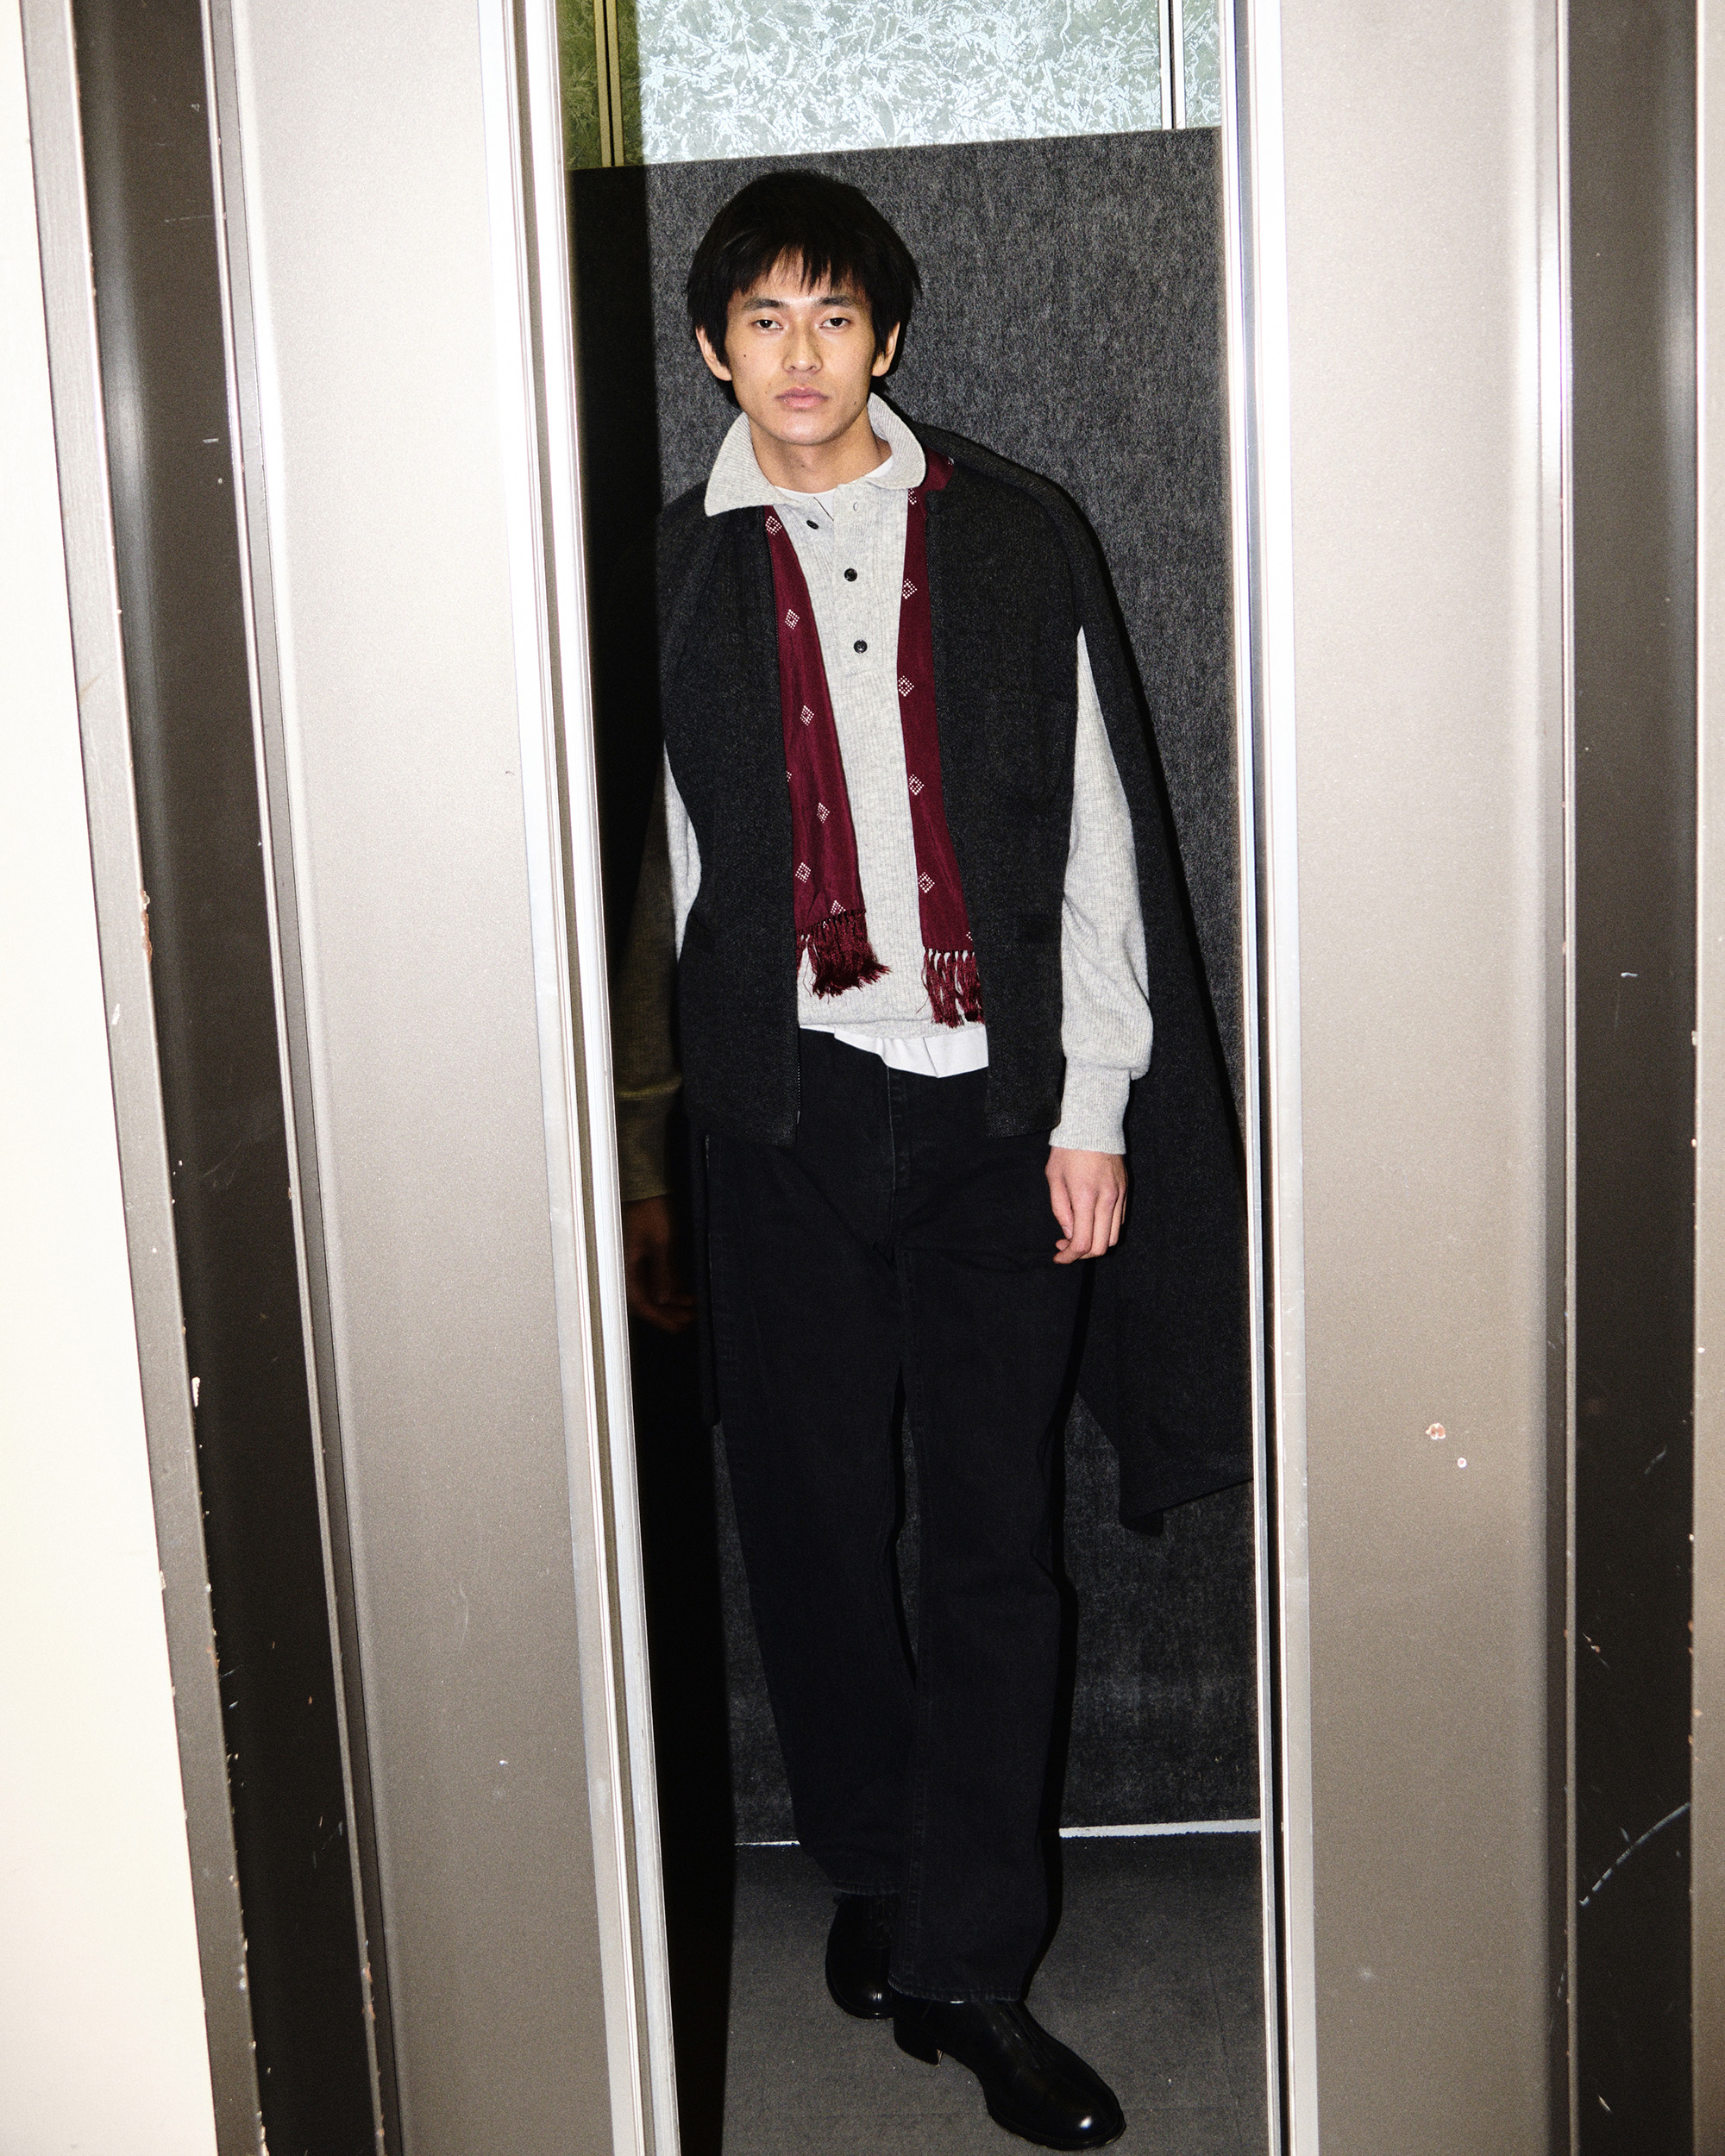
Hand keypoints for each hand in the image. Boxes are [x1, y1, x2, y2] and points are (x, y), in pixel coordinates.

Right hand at [622, 1195, 695, 1331]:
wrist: (650, 1186)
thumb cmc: (651, 1207)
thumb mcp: (661, 1240)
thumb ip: (662, 1269)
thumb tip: (664, 1299)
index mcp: (627, 1264)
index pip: (641, 1301)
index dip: (660, 1318)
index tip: (678, 1326)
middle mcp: (630, 1267)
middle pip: (647, 1300)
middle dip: (668, 1313)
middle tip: (690, 1320)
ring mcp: (639, 1262)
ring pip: (654, 1291)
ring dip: (672, 1302)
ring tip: (692, 1309)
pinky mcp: (648, 1256)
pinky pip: (658, 1279)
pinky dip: (672, 1288)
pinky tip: (687, 1294)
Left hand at [1046, 1147, 1127, 1263]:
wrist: (1093, 1124)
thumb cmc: (1068, 1150)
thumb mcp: (1054, 1178)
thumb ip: (1061, 1210)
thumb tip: (1070, 1234)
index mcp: (1086, 1198)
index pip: (1082, 1243)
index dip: (1069, 1257)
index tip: (1058, 1256)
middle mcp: (1107, 1200)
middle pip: (1100, 1246)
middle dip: (1081, 1254)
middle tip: (1065, 1246)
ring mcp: (1119, 1196)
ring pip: (1112, 1236)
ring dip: (1095, 1243)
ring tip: (1078, 1233)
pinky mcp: (1125, 1190)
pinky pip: (1119, 1221)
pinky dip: (1105, 1229)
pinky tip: (1091, 1221)